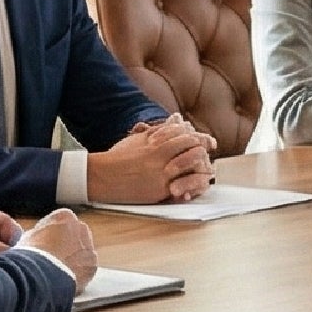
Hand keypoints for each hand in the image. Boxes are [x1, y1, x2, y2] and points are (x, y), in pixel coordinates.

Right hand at [22, 206, 98, 289]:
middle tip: (54, 257)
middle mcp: (81, 227)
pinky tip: (67, 277)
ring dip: (74, 257)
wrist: (42, 274)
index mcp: (65, 216)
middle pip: (74, 235)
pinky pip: (86, 266)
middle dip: (66, 244)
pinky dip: (78, 271)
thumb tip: (38, 238)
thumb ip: (39, 234)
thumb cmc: (31, 253)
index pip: (60, 222)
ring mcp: (89, 246)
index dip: (50, 234)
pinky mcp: (92, 264)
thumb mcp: (29, 236)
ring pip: (82, 251)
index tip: (44, 243)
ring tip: (59, 269)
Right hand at [90, 113, 216, 203]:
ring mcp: (160, 173)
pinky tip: (200, 180)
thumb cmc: (120, 158)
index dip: (198, 136)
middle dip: (202, 147)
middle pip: (190, 145)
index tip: (208, 140)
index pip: (183, 133)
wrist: (102, 177)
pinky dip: (194, 181)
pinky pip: (184, 184)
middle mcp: (159, 155)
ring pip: (190, 162)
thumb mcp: (139, 140)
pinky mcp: (159, 190)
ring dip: (201, 162)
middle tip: (209, 150)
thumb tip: (177, 120)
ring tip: (205, 165)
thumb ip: (159, 131)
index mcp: (154, 142)